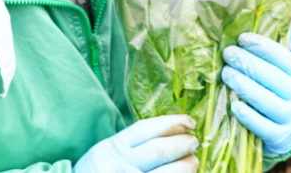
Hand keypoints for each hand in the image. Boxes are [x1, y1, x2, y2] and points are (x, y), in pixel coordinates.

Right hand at [74, 114, 198, 172]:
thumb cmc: (96, 172)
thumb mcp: (106, 152)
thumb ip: (129, 144)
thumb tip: (170, 133)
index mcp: (113, 148)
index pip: (147, 129)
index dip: (171, 123)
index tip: (188, 121)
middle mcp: (121, 166)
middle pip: (159, 150)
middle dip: (182, 144)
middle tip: (194, 142)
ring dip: (185, 166)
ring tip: (193, 162)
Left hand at [221, 32, 290, 157]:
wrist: (285, 136)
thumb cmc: (277, 98)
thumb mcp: (282, 79)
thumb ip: (268, 62)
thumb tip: (240, 40)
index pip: (283, 58)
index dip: (261, 46)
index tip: (241, 38)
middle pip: (273, 77)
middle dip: (248, 62)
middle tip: (228, 53)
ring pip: (267, 101)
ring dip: (244, 85)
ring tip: (226, 73)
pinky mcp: (281, 139)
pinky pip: (262, 126)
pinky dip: (247, 115)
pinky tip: (234, 105)